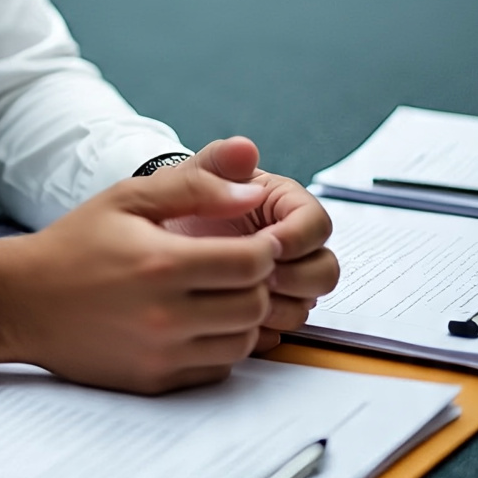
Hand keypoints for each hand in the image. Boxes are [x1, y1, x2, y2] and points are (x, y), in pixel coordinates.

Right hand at [0, 157, 280, 394]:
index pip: (252, 263)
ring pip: (242, 342)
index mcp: (160, 263)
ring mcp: (161, 354)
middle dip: (256, 282)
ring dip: (241, 316)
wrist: (23, 301)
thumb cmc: (75, 244)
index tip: (253, 240)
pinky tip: (196, 321)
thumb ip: (194, 187)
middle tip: (235, 266)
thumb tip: (253, 192)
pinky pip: (217, 369)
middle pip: (254, 305)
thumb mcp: (127, 198)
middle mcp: (165, 316)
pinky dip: (218, 345)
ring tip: (217, 292)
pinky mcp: (155, 381)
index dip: (264, 248)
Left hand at [162, 137, 338, 352]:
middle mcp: (292, 244)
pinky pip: (281, 329)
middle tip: (256, 278)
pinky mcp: (268, 308)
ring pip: (307, 303)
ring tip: (236, 295)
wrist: (152, 235)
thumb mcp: (189, 177)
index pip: (317, 224)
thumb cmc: (176, 200)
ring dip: (278, 306)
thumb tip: (246, 148)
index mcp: (283, 205)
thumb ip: (217, 162)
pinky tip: (229, 315)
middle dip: (295, 278)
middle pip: (325, 270)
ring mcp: (283, 279)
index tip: (266, 244)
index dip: (297, 238)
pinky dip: (261, 327)